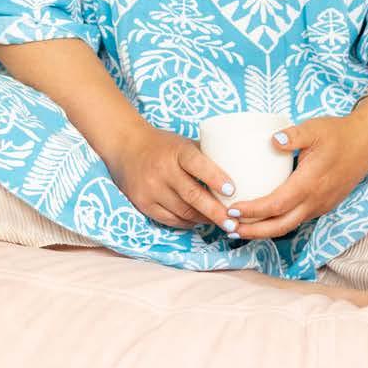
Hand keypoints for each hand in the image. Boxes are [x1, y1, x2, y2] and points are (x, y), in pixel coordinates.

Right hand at [106, 123, 238, 231]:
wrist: (125, 147)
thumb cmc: (164, 145)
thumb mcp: (184, 144)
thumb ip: (207, 157)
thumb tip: (242, 172)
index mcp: (177, 151)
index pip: (197, 164)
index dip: (215, 178)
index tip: (232, 190)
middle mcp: (162, 170)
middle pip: (193, 196)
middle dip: (216, 212)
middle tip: (234, 223)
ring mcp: (151, 189)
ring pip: (183, 212)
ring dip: (205, 220)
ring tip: (222, 223)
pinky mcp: (143, 204)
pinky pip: (170, 220)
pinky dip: (188, 222)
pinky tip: (199, 221)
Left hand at [228, 112, 367, 239]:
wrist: (367, 143)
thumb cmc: (338, 134)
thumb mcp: (315, 128)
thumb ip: (293, 135)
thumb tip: (271, 140)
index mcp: (310, 183)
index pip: (276, 205)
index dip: (252, 211)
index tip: (231, 209)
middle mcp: (315, 201)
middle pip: (280, 226)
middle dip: (253, 230)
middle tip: (228, 227)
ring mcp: (320, 206)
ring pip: (289, 226)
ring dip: (264, 231)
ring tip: (240, 228)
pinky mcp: (323, 205)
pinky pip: (297, 220)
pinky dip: (277, 224)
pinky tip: (263, 219)